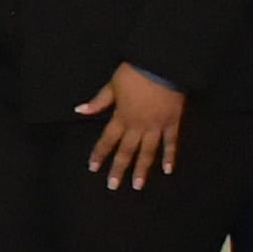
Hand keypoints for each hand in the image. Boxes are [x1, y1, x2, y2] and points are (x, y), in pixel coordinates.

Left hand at [75, 64, 187, 190]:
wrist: (162, 65)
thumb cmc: (134, 73)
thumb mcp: (112, 85)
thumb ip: (98, 101)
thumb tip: (80, 110)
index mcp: (121, 117)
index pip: (107, 140)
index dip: (99, 153)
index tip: (93, 168)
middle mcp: (138, 126)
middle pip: (126, 151)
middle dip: (119, 169)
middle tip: (113, 186)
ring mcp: (156, 126)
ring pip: (147, 152)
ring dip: (142, 169)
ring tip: (137, 186)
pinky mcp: (172, 122)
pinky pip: (171, 142)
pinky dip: (170, 156)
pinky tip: (168, 170)